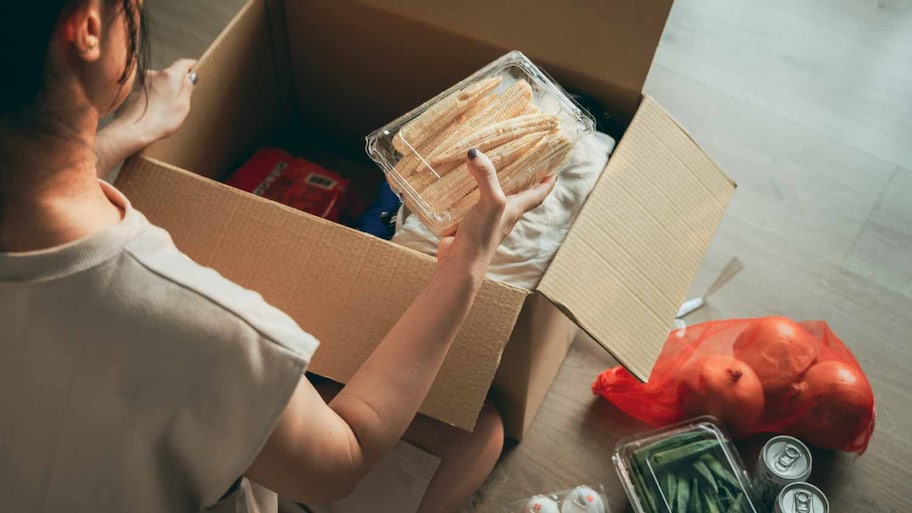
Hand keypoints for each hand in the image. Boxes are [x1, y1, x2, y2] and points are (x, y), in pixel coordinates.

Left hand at [115, 58, 196, 143]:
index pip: (184, 63)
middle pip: (171, 73)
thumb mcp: (183, 105)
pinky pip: (151, 89)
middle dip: (178, 82)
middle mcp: (155, 73)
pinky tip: (157, 110)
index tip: (196, 69)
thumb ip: (188, 88)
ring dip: (166, 90)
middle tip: (184, 98)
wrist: (133, 130)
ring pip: (160, 82)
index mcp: (170, 75)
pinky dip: (156, 96)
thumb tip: (190, 77)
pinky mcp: (135, 90)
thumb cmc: (160, 121)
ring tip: (168, 108)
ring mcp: (143, 81)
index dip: (191, 66)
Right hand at [436, 149, 556, 277]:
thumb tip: (475, 153)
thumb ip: (486, 177)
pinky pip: (471, 203)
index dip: (546, 184)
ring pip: (493, 198)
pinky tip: (461, 185)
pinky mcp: (467, 222)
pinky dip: (469, 192)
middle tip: (522, 163)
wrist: (460, 264)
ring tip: (491, 167)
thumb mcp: (491, 202)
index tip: (553, 172)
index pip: (536, 195)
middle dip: (522, 181)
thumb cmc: (482, 237)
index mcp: (514, 210)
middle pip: (517, 195)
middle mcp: (502, 214)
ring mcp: (484, 219)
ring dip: (494, 185)